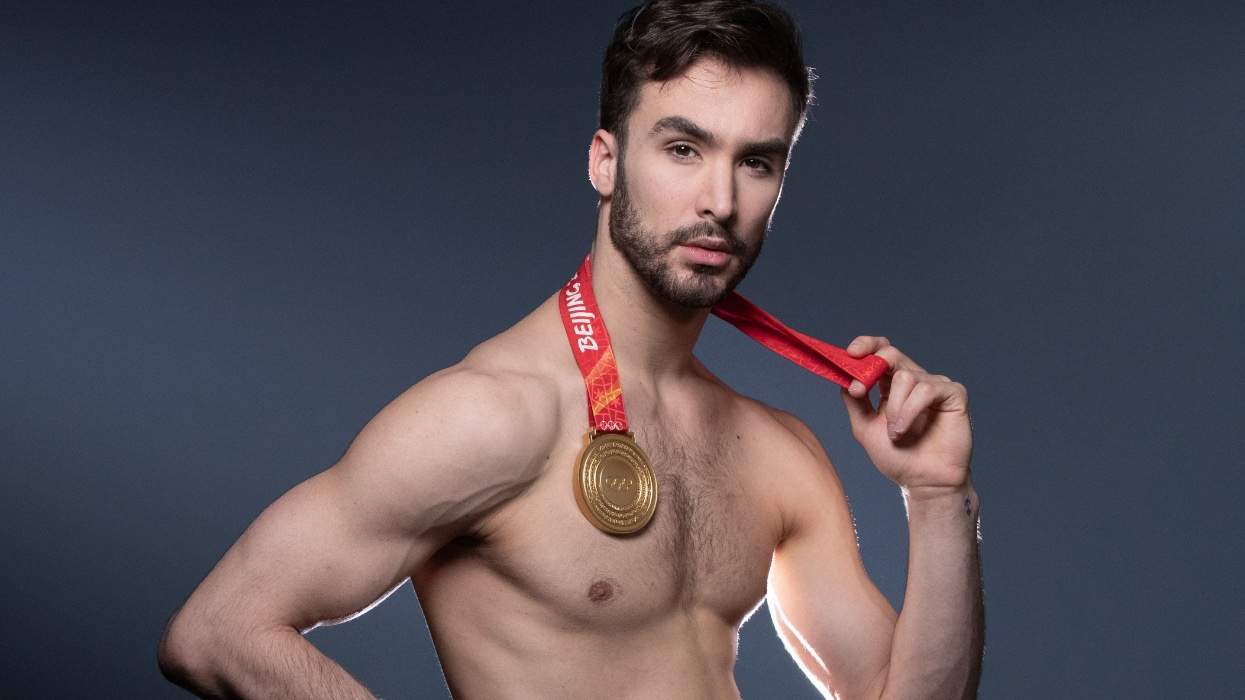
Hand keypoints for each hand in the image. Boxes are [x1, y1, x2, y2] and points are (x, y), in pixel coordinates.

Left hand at [839, 336, 972, 491]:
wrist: (923, 482)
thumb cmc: (898, 458)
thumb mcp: (865, 428)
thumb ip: (854, 403)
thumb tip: (843, 378)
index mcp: (892, 386)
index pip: (880, 352)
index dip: (866, 345)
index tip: (850, 352)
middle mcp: (914, 381)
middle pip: (892, 354)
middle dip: (873, 366)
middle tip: (860, 389)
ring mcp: (934, 385)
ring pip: (906, 376)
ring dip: (894, 408)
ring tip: (896, 433)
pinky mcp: (953, 394)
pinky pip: (927, 389)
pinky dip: (910, 410)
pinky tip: (905, 430)